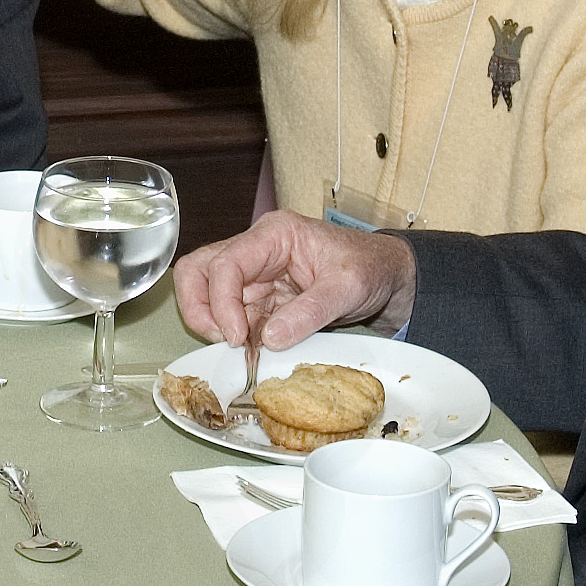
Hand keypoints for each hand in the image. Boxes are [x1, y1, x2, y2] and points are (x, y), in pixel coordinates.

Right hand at [173, 209, 415, 348]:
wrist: (386, 276)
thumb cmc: (369, 267)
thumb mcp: (348, 288)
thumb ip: (310, 312)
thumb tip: (269, 339)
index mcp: (275, 234)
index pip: (226, 263)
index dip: (221, 302)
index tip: (236, 337)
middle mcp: (257, 250)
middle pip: (199, 271)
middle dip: (200, 308)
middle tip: (224, 340)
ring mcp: (255, 274)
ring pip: (207, 294)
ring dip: (215, 325)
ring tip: (241, 349)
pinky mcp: (260, 298)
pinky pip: (231, 315)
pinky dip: (234, 335)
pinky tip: (253, 351)